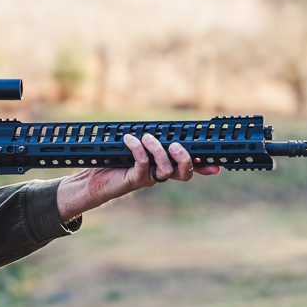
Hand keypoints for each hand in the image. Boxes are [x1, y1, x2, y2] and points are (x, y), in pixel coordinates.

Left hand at [56, 133, 219, 221]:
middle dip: (185, 159)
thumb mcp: (132, 148)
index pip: (188, 168)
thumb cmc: (112, 161)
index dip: (203, 166)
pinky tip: (130, 139)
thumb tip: (153, 125)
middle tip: (175, 145)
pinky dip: (138, 150)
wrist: (91, 181)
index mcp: (163, 166)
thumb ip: (146, 140)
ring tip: (147, 137)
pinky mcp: (133, 180)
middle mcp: (158, 175)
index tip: (216, 164)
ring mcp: (147, 179)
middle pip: (184, 173)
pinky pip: (142, 165)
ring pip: (165, 170)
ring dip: (158, 151)